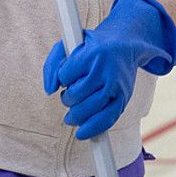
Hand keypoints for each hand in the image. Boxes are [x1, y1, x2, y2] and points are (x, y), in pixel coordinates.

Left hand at [42, 0, 175, 139]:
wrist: (125, 44)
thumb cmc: (92, 47)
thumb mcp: (69, 44)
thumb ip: (52, 65)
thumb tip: (49, 90)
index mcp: (91, 53)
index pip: (65, 76)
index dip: (62, 79)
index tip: (68, 75)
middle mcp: (105, 70)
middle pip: (76, 95)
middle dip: (67, 98)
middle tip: (69, 95)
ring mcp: (116, 85)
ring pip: (90, 109)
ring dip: (76, 114)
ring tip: (73, 111)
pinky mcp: (124, 98)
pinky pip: (108, 119)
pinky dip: (93, 128)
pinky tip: (82, 132)